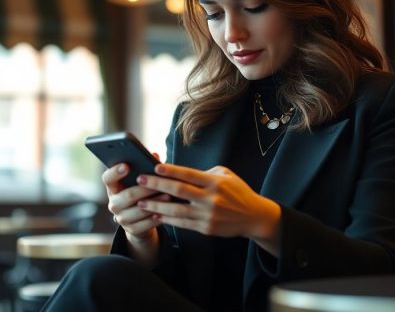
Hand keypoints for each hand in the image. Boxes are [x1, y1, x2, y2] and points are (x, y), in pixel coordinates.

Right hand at [102, 161, 169, 263]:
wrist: (140, 221)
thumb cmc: (142, 194)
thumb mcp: (141, 182)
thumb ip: (146, 169)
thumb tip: (154, 155)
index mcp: (113, 188)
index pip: (107, 178)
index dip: (115, 172)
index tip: (126, 166)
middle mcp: (113, 203)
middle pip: (127, 195)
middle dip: (145, 189)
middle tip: (158, 183)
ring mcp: (121, 218)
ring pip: (139, 210)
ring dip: (155, 203)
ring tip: (168, 196)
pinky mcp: (131, 230)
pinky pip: (145, 224)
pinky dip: (155, 217)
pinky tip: (165, 212)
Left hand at [136, 164, 279, 244]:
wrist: (254, 217)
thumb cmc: (238, 192)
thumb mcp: (226, 175)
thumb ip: (205, 173)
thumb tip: (181, 172)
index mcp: (215, 182)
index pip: (189, 174)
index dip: (171, 170)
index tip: (155, 166)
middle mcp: (211, 198)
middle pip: (179, 191)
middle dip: (157, 185)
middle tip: (140, 180)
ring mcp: (208, 215)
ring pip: (177, 210)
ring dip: (157, 205)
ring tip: (141, 202)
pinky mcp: (206, 228)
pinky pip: (182, 223)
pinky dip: (168, 219)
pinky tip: (156, 214)